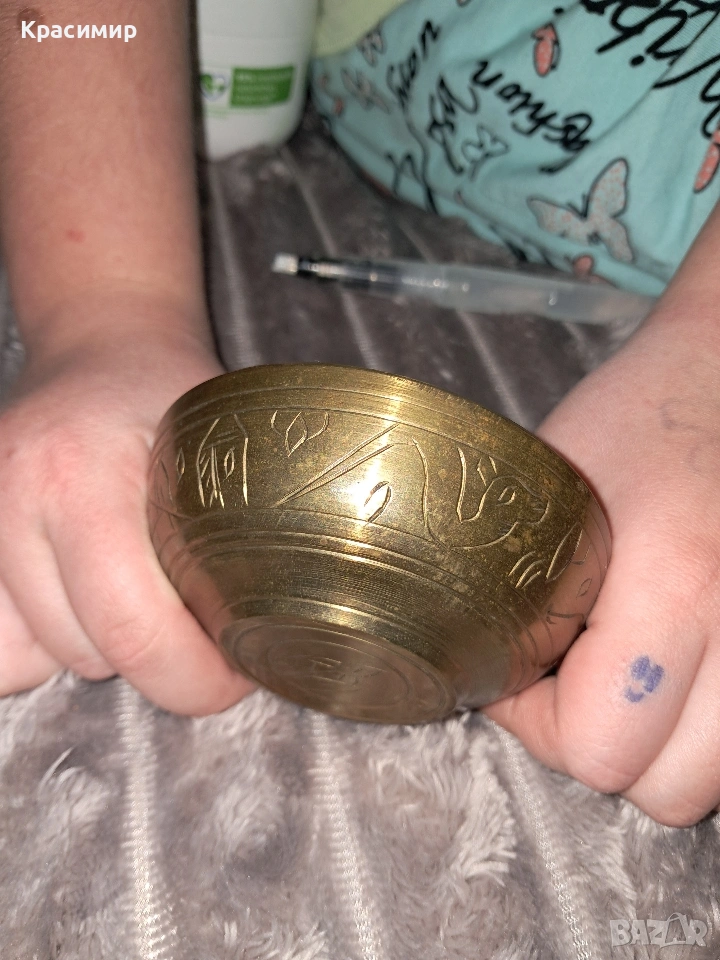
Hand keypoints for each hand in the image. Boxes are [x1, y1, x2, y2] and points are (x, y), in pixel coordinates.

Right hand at [0, 292, 252, 713]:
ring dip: (101, 653)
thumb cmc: (168, 391)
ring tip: (141, 603)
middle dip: (160, 666)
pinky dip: (40, 647)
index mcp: (82, 478)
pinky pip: (1, 649)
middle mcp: (12, 504)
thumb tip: (279, 632)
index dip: (193, 676)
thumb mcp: (222, 439)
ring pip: (36, 659)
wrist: (97, 347)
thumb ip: (244, 529)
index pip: (132, 627)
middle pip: (89, 652)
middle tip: (204, 638)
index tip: (235, 675)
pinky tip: (81, 606)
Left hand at [485, 311, 719, 825]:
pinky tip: (672, 672)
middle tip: (565, 675)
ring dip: (654, 748)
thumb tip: (487, 677)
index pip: (597, 746)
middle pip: (663, 790)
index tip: (517, 664)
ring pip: (710, 782)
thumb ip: (517, 596)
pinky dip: (700, 731)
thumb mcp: (551, 494)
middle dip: (595, 743)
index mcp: (676, 580)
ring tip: (621, 672)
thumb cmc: (637, 415)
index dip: (536, 719)